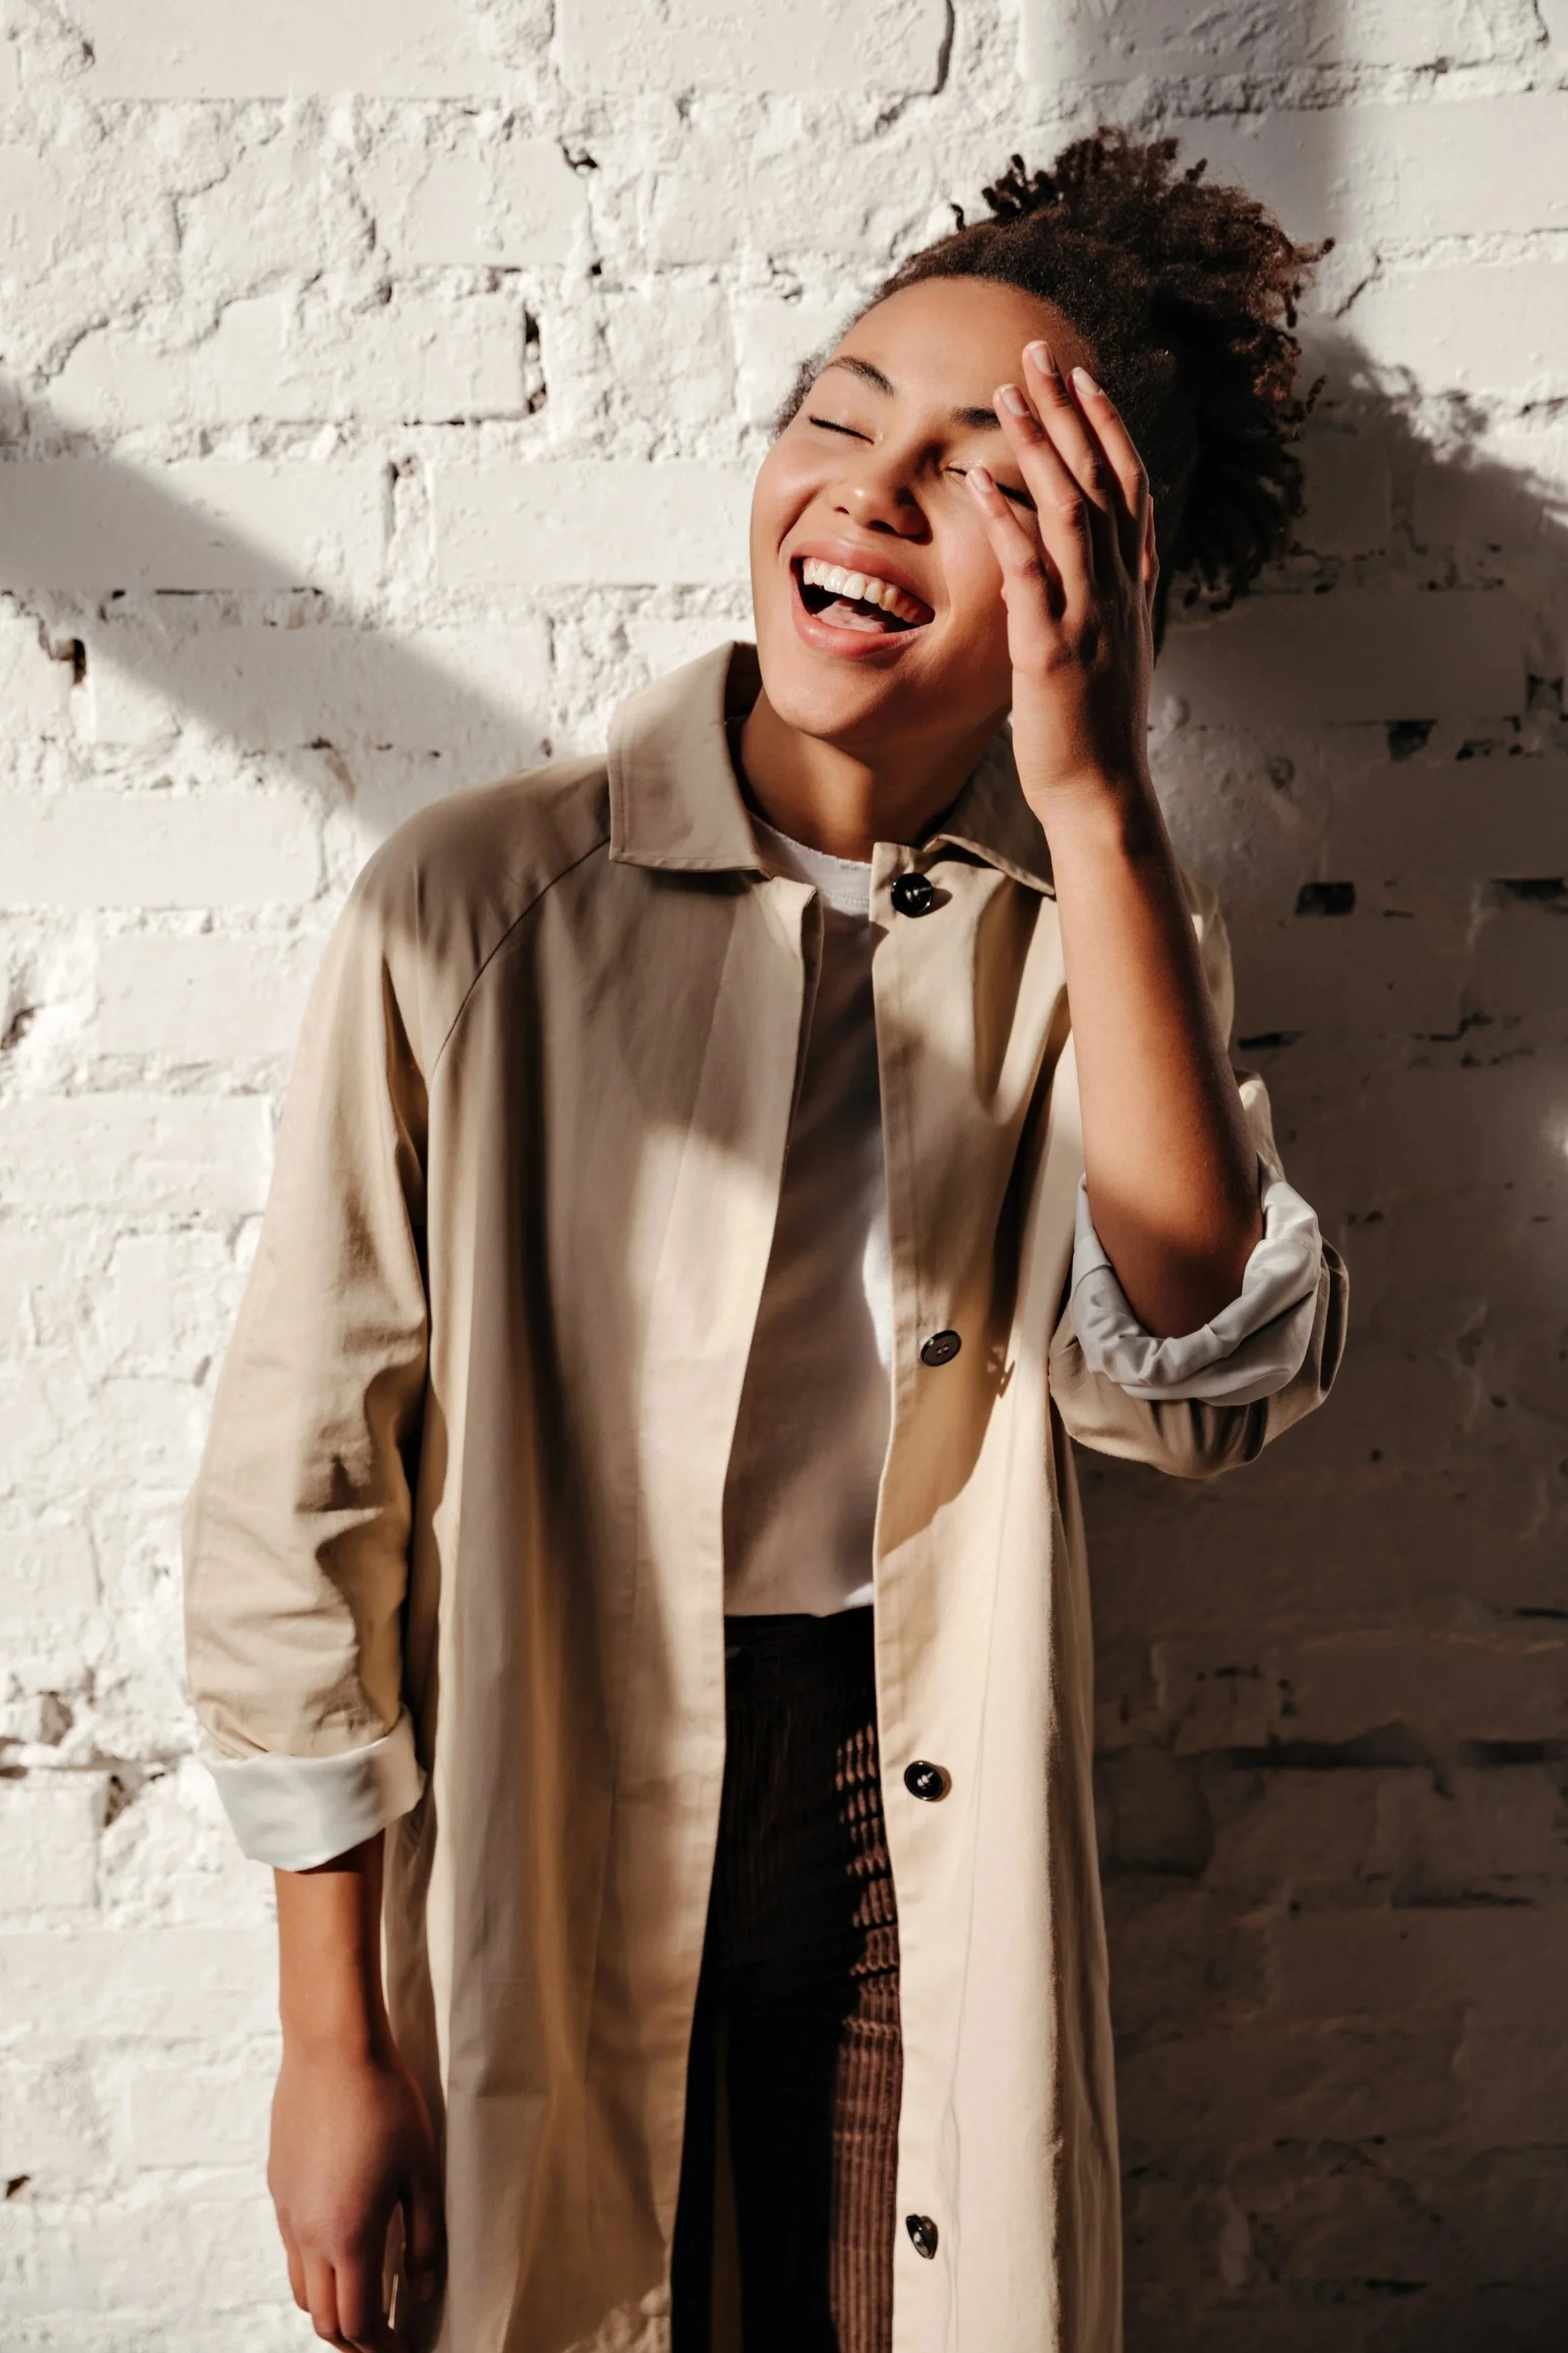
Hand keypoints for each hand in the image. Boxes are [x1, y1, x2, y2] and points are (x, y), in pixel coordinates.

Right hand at [269, 2037, 444, 2349]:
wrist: (332, 2046)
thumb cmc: (386, 2101)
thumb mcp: (422, 2170)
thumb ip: (425, 2236)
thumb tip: (424, 2289)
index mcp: (348, 2237)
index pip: (358, 2323)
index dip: (382, 2348)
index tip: (405, 2349)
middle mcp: (308, 2234)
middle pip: (323, 2317)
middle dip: (355, 2339)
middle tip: (386, 2336)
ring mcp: (287, 2210)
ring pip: (301, 2287)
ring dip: (330, 2305)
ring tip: (364, 2298)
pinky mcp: (278, 2185)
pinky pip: (292, 2247)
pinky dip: (314, 2266)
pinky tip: (341, 2244)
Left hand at [965, 341, 1157, 815]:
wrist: (1104, 795)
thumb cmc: (1096, 731)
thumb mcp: (1109, 651)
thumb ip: (1099, 601)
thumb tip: (1083, 567)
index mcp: (1134, 588)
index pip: (1130, 487)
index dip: (1107, 427)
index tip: (1084, 378)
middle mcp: (1119, 590)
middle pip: (1102, 478)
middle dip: (1071, 411)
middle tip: (1040, 353)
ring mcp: (1090, 616)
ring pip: (1072, 509)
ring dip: (1040, 445)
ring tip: (1010, 391)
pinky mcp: (1053, 649)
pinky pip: (1029, 570)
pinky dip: (1006, 519)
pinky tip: (977, 480)